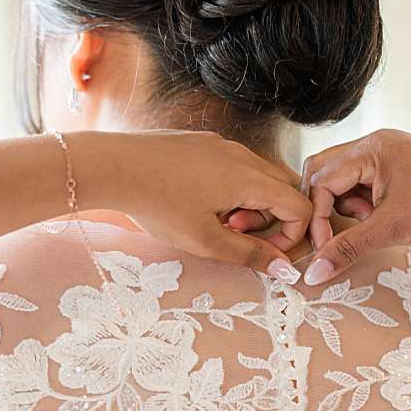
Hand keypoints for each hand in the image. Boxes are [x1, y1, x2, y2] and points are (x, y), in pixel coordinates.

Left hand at [81, 130, 309, 278]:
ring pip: (259, 177)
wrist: (110, 166)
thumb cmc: (157, 203)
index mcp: (251, 178)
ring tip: (217, 220)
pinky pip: (235, 166)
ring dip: (251, 205)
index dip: (292, 235)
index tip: (267, 253)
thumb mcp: (207, 241)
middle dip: (271, 219)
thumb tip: (285, 269)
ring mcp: (222, 145)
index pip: (299, 206)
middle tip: (237, 234)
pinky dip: (232, 189)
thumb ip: (251, 254)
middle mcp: (243, 155)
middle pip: (283, 189)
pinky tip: (200, 202)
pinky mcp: (203, 142)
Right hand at [296, 129, 410, 285]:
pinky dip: (363, 204)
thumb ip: (349, 249)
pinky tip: (382, 217)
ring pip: (341, 180)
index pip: (321, 179)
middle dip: (328, 207)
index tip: (324, 247)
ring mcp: (383, 152)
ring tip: (375, 221)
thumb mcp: (392, 230)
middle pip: (324, 173)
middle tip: (348, 230)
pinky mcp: (392, 165)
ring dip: (348, 207)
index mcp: (371, 148)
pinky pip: (360, 182)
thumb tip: (313, 272)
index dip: (318, 215)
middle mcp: (373, 143)